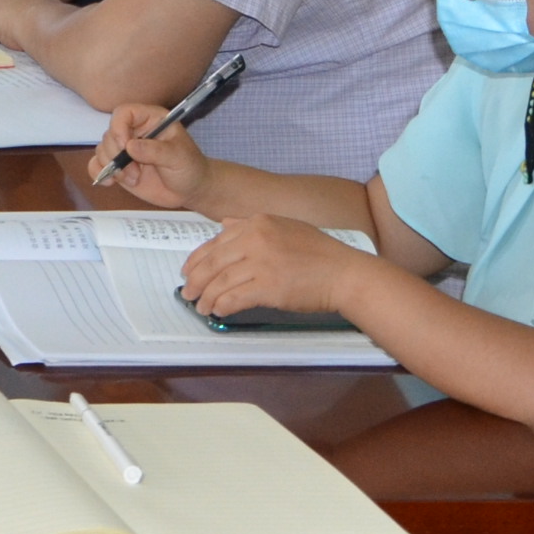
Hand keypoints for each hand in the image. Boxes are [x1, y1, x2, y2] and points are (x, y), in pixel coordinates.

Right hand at [88, 101, 213, 208]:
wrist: (190, 190)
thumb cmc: (190, 168)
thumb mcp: (179, 157)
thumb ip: (156, 150)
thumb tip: (129, 147)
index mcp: (150, 120)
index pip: (125, 112)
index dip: (119, 127)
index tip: (125, 147)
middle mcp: (134, 131)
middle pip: (109, 134)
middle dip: (118, 156)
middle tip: (135, 173)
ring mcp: (125, 149)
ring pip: (102, 149)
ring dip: (113, 167)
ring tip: (133, 180)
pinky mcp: (119, 166)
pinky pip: (97, 164)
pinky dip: (99, 172)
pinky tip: (110, 182)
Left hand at [175, 215, 365, 322]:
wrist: (345, 274)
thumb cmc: (320, 254)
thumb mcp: (285, 227)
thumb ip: (252, 226)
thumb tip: (225, 225)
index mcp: (257, 222)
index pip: (216, 241)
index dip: (198, 259)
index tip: (189, 270)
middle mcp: (255, 238)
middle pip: (213, 261)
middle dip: (196, 280)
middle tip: (188, 292)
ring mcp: (262, 262)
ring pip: (221, 281)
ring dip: (207, 297)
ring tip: (201, 307)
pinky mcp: (269, 287)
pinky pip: (234, 297)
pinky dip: (222, 306)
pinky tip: (218, 311)